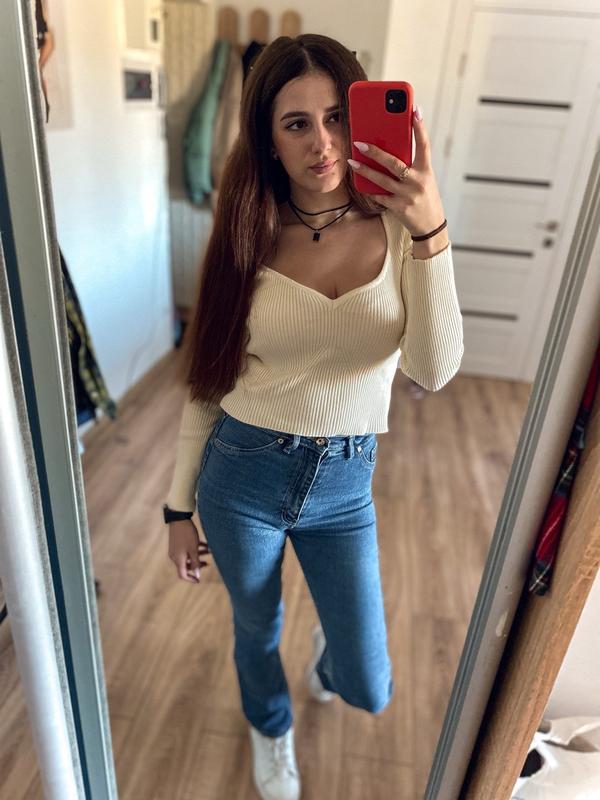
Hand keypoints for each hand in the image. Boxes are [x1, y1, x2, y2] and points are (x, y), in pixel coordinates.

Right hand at [168, 518, 210, 583]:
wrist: (178, 518)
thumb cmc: (187, 534)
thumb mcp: (193, 549)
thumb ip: (195, 563)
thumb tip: (197, 575)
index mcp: (178, 559)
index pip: (182, 575)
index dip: (190, 579)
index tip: (198, 580)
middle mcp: (175, 556)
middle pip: (186, 566)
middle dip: (197, 566)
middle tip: (207, 564)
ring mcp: (175, 549)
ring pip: (188, 556)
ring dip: (198, 556)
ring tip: (209, 551)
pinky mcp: (177, 543)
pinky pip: (186, 550)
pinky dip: (195, 549)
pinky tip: (205, 545)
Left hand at [347, 105, 445, 238]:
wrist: (431, 226)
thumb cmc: (425, 198)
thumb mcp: (424, 179)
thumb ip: (412, 166)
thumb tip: (392, 149)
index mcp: (426, 171)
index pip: (424, 145)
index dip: (420, 127)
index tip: (414, 110)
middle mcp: (417, 181)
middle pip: (394, 163)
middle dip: (375, 152)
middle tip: (360, 143)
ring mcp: (407, 195)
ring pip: (382, 180)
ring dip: (365, 170)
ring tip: (352, 161)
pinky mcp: (398, 207)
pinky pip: (380, 196)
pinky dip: (370, 190)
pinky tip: (360, 182)